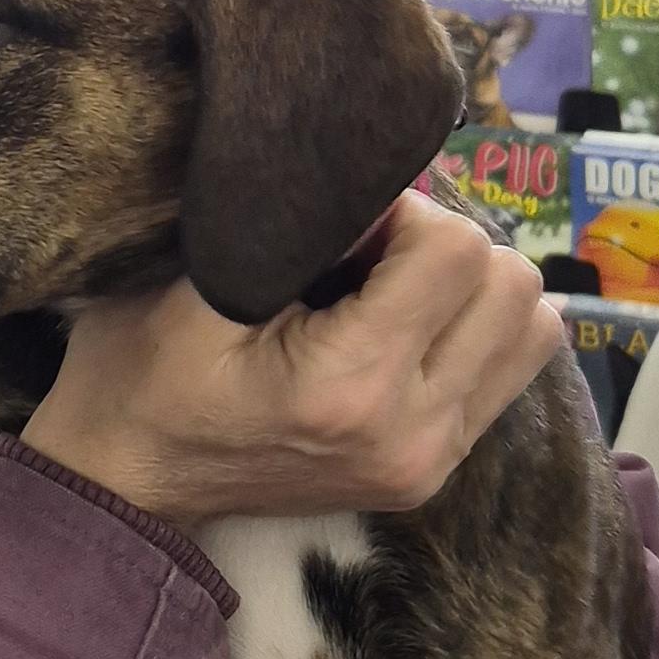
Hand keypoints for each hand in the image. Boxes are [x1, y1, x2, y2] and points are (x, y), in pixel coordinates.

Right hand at [23, 191, 559, 525]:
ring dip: (472, 291)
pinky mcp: (435, 474)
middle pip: (513, 287)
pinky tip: (407, 329)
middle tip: (372, 256)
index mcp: (348, 386)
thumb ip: (299, 228)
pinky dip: (472, 332)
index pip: (458, 252)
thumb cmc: (141, 371)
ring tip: (397, 292)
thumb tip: (382, 175)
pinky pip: (510, 373)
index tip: (345, 227)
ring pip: (533, 330)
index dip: (406, 214)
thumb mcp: (199, 283)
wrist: (125, 483)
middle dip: (447, 248)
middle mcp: (411, 433)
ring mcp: (430, 462)